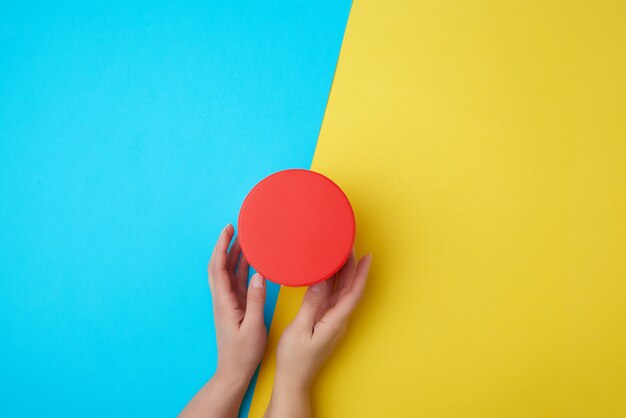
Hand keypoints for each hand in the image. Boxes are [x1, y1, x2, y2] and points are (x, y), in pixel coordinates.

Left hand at [181, 224, 266, 417]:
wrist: (233, 372)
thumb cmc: (242, 354)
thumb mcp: (253, 327)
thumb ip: (256, 301)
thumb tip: (259, 275)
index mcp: (224, 302)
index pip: (218, 267)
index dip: (221, 246)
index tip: (228, 229)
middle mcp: (223, 299)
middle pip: (220, 265)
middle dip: (226, 245)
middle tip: (237, 227)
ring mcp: (229, 303)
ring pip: (229, 273)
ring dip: (235, 255)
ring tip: (247, 239)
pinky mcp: (236, 307)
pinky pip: (238, 282)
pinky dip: (243, 268)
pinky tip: (253, 261)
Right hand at [265, 252, 371, 417]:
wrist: (293, 379)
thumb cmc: (295, 359)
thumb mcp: (300, 329)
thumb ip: (311, 305)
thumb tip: (320, 282)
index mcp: (335, 321)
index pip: (354, 293)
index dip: (362, 274)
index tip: (368, 256)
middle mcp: (337, 320)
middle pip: (349, 289)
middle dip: (352, 267)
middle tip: (349, 246)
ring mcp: (331, 321)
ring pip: (341, 293)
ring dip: (342, 274)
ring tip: (339, 254)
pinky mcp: (324, 322)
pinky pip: (332, 298)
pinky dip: (332, 284)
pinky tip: (326, 274)